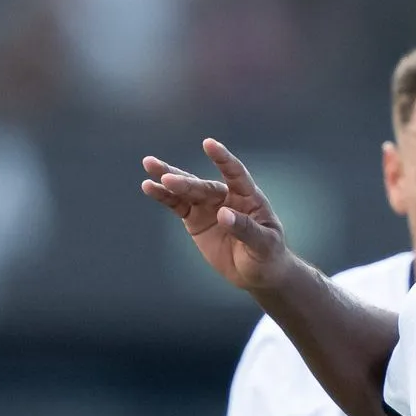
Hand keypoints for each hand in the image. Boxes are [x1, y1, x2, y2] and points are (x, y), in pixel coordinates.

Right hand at [141, 141, 291, 290]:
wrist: (256, 272)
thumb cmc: (267, 254)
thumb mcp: (263, 244)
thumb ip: (245, 229)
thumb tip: (223, 214)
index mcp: (248, 196)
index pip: (235, 173)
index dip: (223, 159)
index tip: (209, 144)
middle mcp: (226, 196)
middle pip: (203, 185)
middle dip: (184, 182)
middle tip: (166, 178)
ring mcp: (208, 206)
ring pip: (186, 189)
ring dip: (167, 178)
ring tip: (149, 166)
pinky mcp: (194, 218)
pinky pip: (177, 204)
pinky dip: (163, 197)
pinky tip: (149, 187)